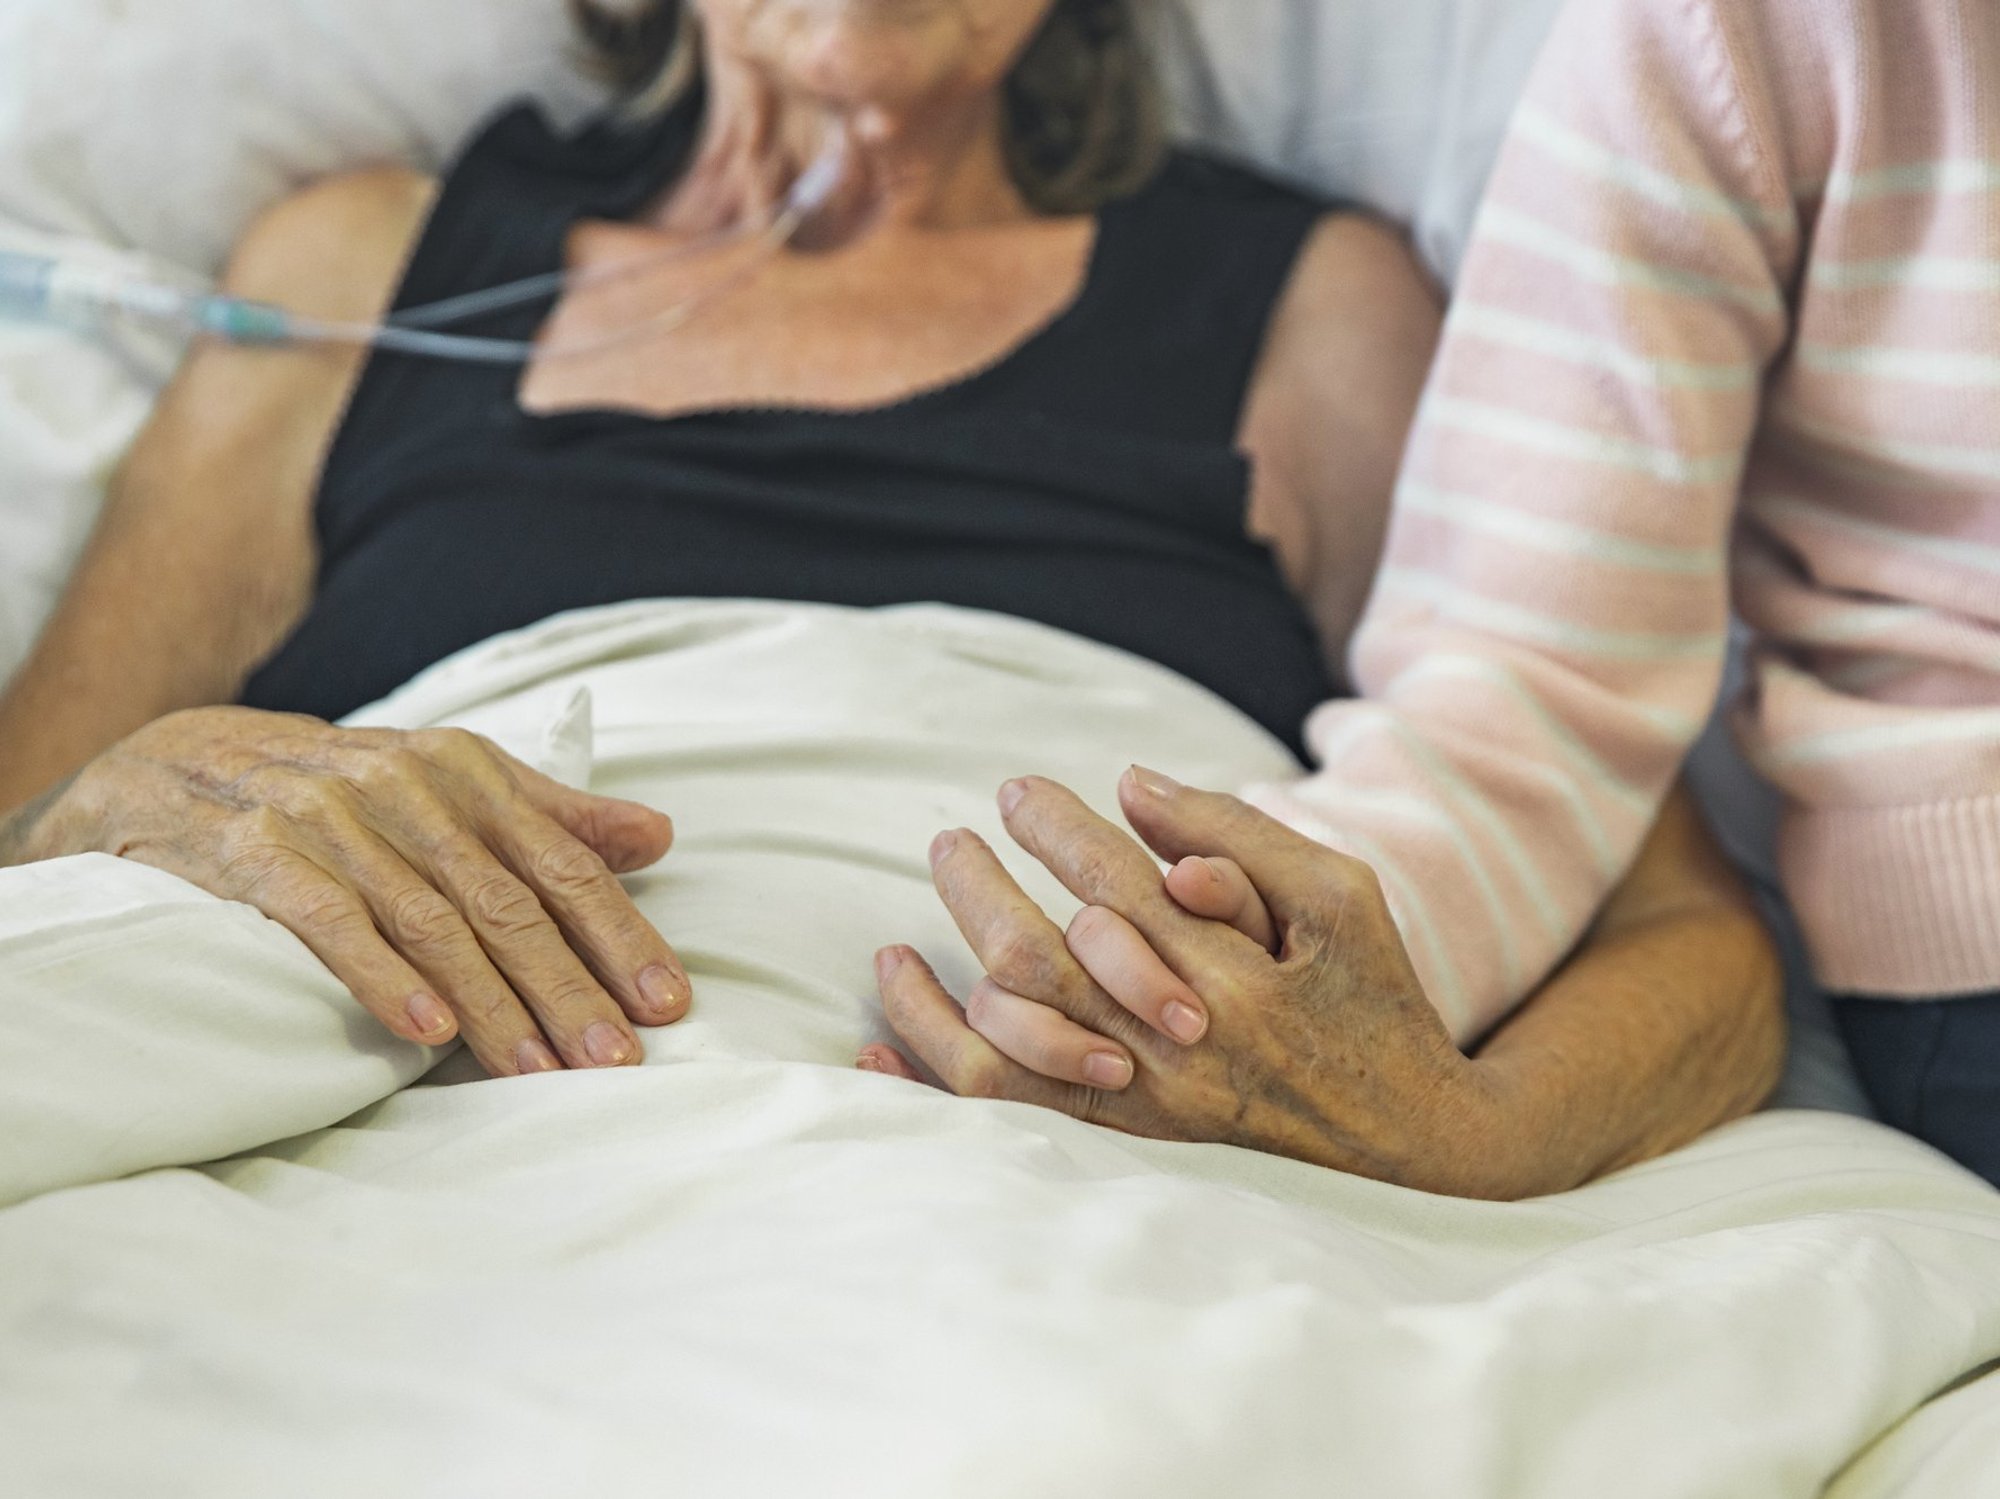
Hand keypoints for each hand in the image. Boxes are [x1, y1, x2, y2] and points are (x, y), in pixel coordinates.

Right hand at [36, 706, 691, 1077]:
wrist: (170, 761)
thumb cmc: (338, 789)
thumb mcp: (449, 785)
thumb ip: (551, 816)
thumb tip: (656, 836)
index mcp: (464, 771)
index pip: (560, 862)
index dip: (619, 934)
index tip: (666, 1003)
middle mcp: (404, 785)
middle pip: (506, 902)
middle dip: (567, 986)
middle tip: (614, 1060)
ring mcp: (327, 817)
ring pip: (430, 921)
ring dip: (491, 1004)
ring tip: (539, 1071)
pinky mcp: (254, 853)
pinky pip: (329, 919)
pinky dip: (382, 976)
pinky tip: (428, 1032)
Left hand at [862, 768, 1508, 1195]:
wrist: (1416, 1143)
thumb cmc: (1376, 1000)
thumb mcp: (1340, 898)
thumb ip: (1239, 836)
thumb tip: (1131, 785)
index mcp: (1235, 977)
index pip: (1113, 884)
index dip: (1054, 829)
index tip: (1015, 790)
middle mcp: (1178, 1048)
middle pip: (1040, 961)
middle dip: (977, 891)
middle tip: (946, 840)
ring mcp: (1147, 1110)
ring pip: (1006, 1050)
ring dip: (933, 995)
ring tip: (889, 950)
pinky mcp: (1130, 1150)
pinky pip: (1010, 1123)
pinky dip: (936, 1087)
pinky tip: (881, 1054)